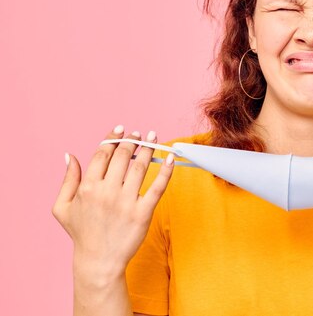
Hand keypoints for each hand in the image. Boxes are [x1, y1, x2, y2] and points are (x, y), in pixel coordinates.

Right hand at [52, 125, 173, 281]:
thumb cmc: (82, 233)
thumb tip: (70, 155)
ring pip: (140, 167)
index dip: (112, 138)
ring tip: (153, 137)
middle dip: (131, 140)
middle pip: (122, 156)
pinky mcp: (143, 213)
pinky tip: (170, 158)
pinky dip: (166, 171)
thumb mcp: (63, 207)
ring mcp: (126, 202)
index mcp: (87, 188)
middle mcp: (106, 192)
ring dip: (148, 148)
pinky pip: (157, 187)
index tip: (120, 129)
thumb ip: (67, 180)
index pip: (102, 154)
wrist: (98, 261)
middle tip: (139, 133)